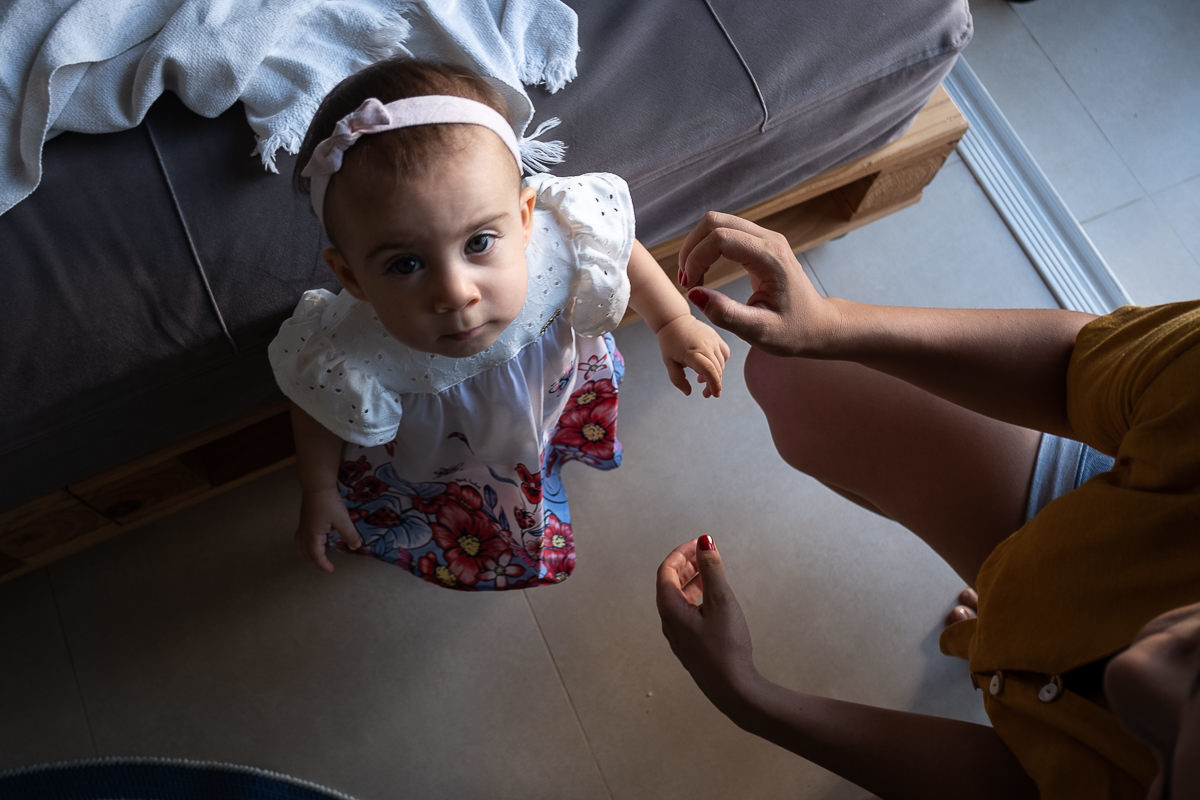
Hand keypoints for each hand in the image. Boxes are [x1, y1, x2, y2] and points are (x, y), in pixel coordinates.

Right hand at [296, 487, 361, 572]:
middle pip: (306, 553)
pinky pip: (300, 537)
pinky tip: (314, 539)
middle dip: (315, 561)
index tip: (331, 569)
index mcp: (313, 535)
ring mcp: (303, 525)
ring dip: (307, 553)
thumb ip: (350, 534)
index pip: (316, 556)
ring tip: (316, 556)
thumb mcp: (342, 520)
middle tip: (325, 565)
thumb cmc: (328, 501)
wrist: (317, 485)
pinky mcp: (304, 519)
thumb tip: (356, 546)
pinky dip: (305, 543)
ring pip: (300, 545)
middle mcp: (305, 532)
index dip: (323, 564)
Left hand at [654, 314, 730, 397]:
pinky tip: (711, 365)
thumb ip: (678, 379)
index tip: (714, 395)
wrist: (675, 321)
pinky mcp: (717, 337)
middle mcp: (706, 346)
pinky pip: (724, 353)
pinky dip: (721, 363)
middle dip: (713, 384)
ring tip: (702, 379)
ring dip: (716, 374)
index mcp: (693, 353)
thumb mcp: (669, 363)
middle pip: (717, 370)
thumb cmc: (670, 342)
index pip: (709, 371)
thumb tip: (688, 392)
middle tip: (706, 393)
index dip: (714, 385)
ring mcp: (713, 340)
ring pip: (722, 363)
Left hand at [656, 535, 759, 715]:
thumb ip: (712, 569)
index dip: (681, 553)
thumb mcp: (721, 601)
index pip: (667, 572)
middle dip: (686, 565)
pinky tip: (713, 598)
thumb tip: (704, 543)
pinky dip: (697, 597)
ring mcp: (679, 636)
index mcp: (670, 609)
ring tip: (710, 570)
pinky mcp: (691, 645)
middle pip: (670, 584)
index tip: (698, 542)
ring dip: (692, 580)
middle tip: (704, 552)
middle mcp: (669, 622)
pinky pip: (687, 613)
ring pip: (679, 599)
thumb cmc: (726, 646)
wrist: (733, 689)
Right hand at [677, 212, 840, 357]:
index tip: (689, 287)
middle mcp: (769, 240)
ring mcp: (765, 238)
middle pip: (715, 222)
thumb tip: (694, 293)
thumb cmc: (794, 331)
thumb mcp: (759, 331)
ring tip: (692, 279)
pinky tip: (703, 273)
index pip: (721, 239)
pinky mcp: (759, 243)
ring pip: (717, 223)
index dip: (696, 259)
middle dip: (691, 249)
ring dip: (696, 248)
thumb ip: (726, 314)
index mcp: (771, 258)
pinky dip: (706, 249)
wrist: (818, 325)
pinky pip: (724, 232)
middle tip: (686, 281)